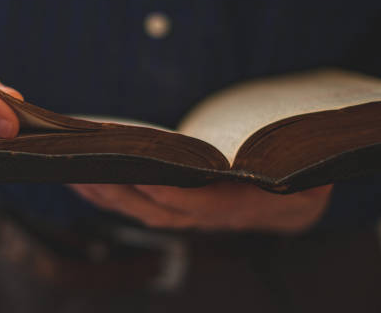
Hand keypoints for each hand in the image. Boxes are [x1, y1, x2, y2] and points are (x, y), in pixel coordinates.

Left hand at [70, 183, 332, 232]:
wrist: (292, 205)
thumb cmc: (296, 179)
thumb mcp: (307, 174)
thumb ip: (294, 169)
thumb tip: (296, 164)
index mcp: (239, 206)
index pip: (199, 205)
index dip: (172, 194)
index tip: (143, 178)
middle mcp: (207, 216)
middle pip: (156, 211)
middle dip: (119, 193)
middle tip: (84, 169)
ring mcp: (189, 214)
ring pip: (141, 210)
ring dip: (106, 194)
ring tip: (73, 171)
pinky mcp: (176, 207)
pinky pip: (139, 205)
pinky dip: (111, 194)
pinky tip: (87, 179)